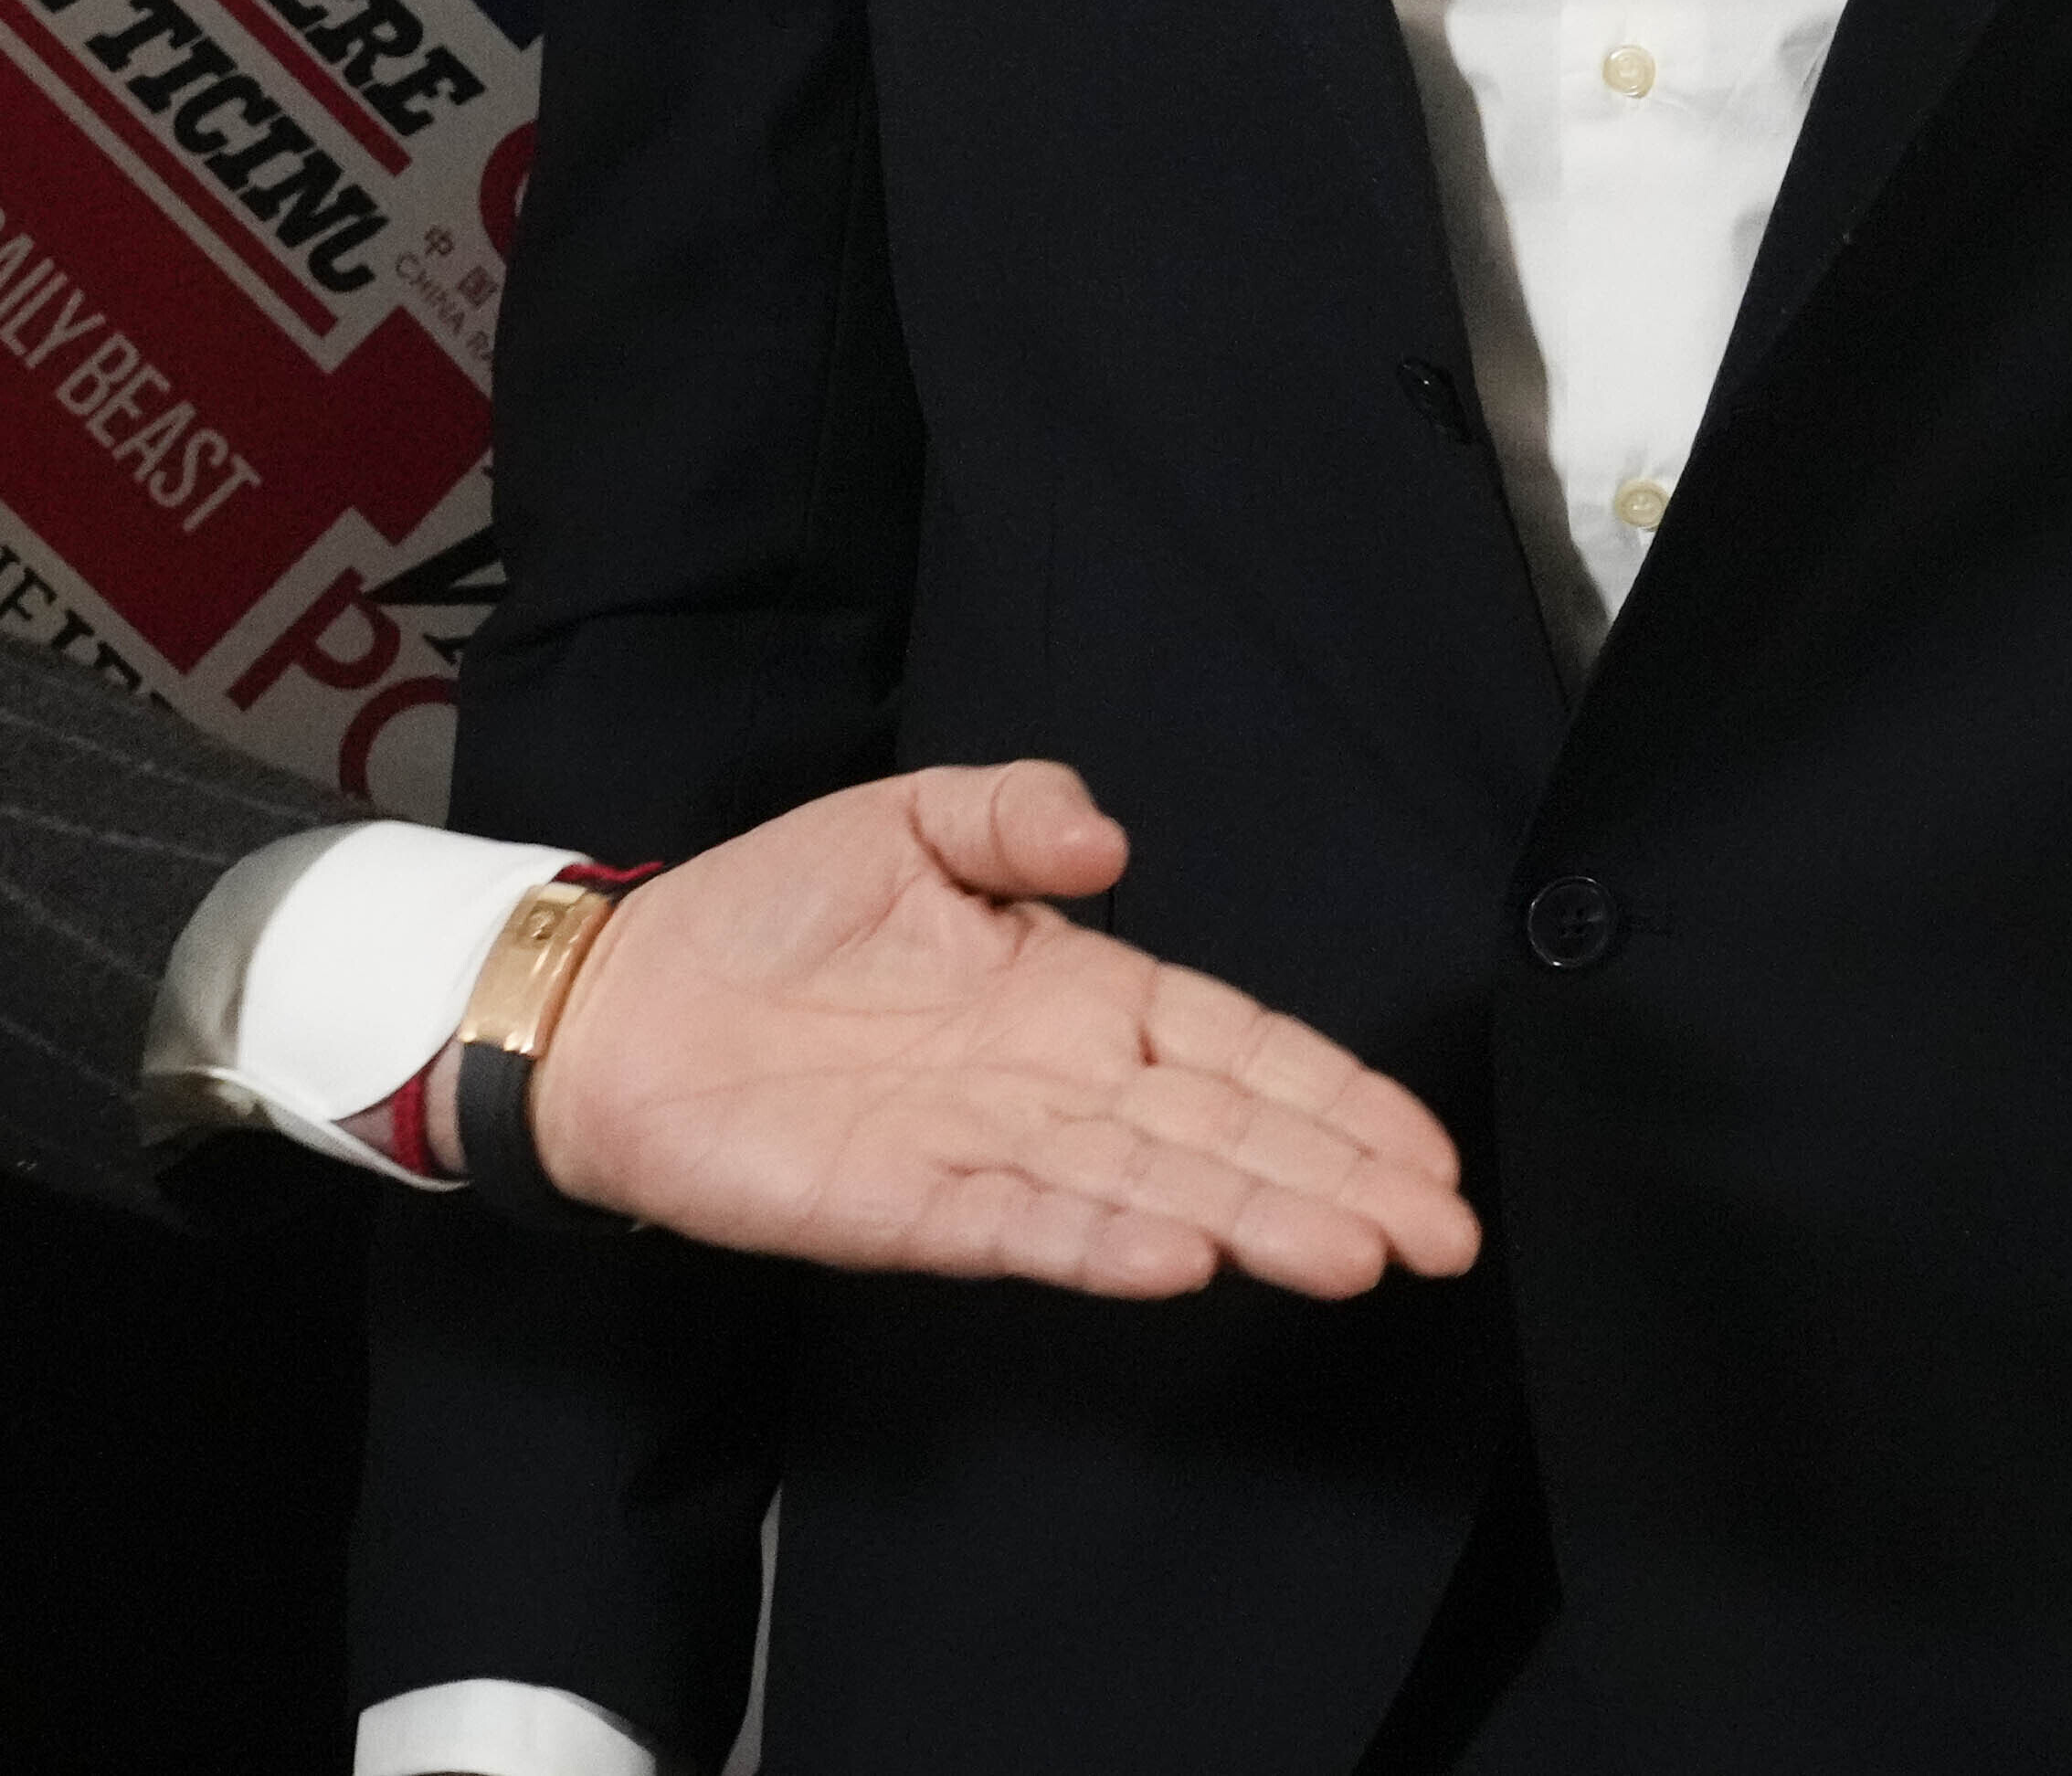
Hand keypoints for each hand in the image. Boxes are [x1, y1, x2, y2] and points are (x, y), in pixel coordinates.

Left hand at [522, 759, 1481, 1298]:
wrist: (628, 999)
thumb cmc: (769, 914)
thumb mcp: (907, 820)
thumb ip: (1016, 815)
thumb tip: (1110, 834)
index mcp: (1075, 995)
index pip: (1237, 1049)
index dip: (1334, 1097)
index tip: (1427, 1149)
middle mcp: (1055, 1086)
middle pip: (1225, 1137)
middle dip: (1339, 1182)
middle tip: (1443, 1234)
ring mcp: (990, 1153)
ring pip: (1152, 1190)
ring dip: (1255, 1222)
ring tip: (1356, 1253)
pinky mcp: (909, 1207)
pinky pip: (1024, 1225)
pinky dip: (1103, 1242)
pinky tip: (1183, 1257)